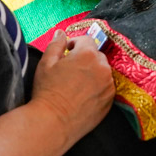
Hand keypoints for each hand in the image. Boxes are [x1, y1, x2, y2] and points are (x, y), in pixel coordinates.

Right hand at [32, 31, 113, 145]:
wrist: (53, 122)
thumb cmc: (47, 92)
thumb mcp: (46, 63)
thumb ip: (56, 44)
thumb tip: (61, 32)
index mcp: (87, 54)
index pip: (86, 40)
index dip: (75, 44)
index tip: (66, 52)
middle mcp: (102, 67)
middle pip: (96, 55)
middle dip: (84, 58)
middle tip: (69, 70)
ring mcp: (108, 85)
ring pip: (102, 71)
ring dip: (92, 73)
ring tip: (76, 84)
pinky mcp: (110, 100)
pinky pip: (106, 87)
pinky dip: (97, 87)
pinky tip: (83, 95)